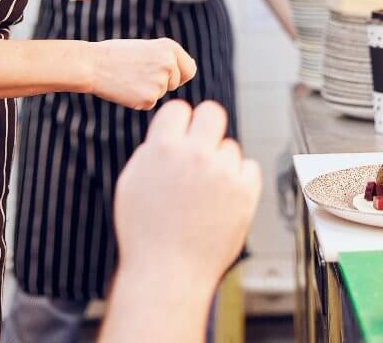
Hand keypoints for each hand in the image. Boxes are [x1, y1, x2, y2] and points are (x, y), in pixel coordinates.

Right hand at [89, 38, 196, 109]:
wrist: (92, 64)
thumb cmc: (117, 54)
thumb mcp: (147, 48)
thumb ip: (169, 57)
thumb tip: (192, 67)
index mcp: (170, 47)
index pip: (189, 69)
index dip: (178, 74)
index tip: (162, 73)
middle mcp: (169, 64)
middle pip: (176, 83)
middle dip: (161, 82)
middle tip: (138, 73)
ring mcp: (160, 82)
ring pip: (161, 93)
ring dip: (148, 90)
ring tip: (129, 78)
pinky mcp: (149, 99)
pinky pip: (149, 103)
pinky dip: (138, 100)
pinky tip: (125, 88)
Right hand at [114, 100, 260, 292]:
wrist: (167, 274)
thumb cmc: (145, 232)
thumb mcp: (133, 181)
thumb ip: (154, 149)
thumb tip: (173, 129)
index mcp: (162, 148)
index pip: (179, 108)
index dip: (178, 123)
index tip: (178, 137)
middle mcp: (195, 154)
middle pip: (213, 112)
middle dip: (206, 125)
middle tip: (202, 145)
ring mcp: (222, 173)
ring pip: (230, 147)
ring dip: (220, 163)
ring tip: (204, 192)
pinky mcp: (245, 192)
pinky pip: (249, 167)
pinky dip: (239, 179)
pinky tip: (222, 197)